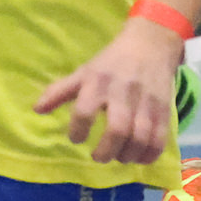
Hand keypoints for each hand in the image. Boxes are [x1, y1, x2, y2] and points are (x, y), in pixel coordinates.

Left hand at [34, 17, 184, 165]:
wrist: (151, 43)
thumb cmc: (111, 62)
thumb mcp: (84, 72)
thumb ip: (59, 91)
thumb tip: (36, 110)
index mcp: (98, 82)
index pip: (84, 111)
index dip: (77, 131)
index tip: (76, 138)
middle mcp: (122, 92)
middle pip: (117, 129)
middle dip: (106, 151)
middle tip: (98, 157)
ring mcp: (146, 101)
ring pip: (140, 137)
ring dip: (127, 155)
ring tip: (119, 157)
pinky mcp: (164, 108)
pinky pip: (160, 138)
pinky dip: (149, 155)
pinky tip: (139, 157)